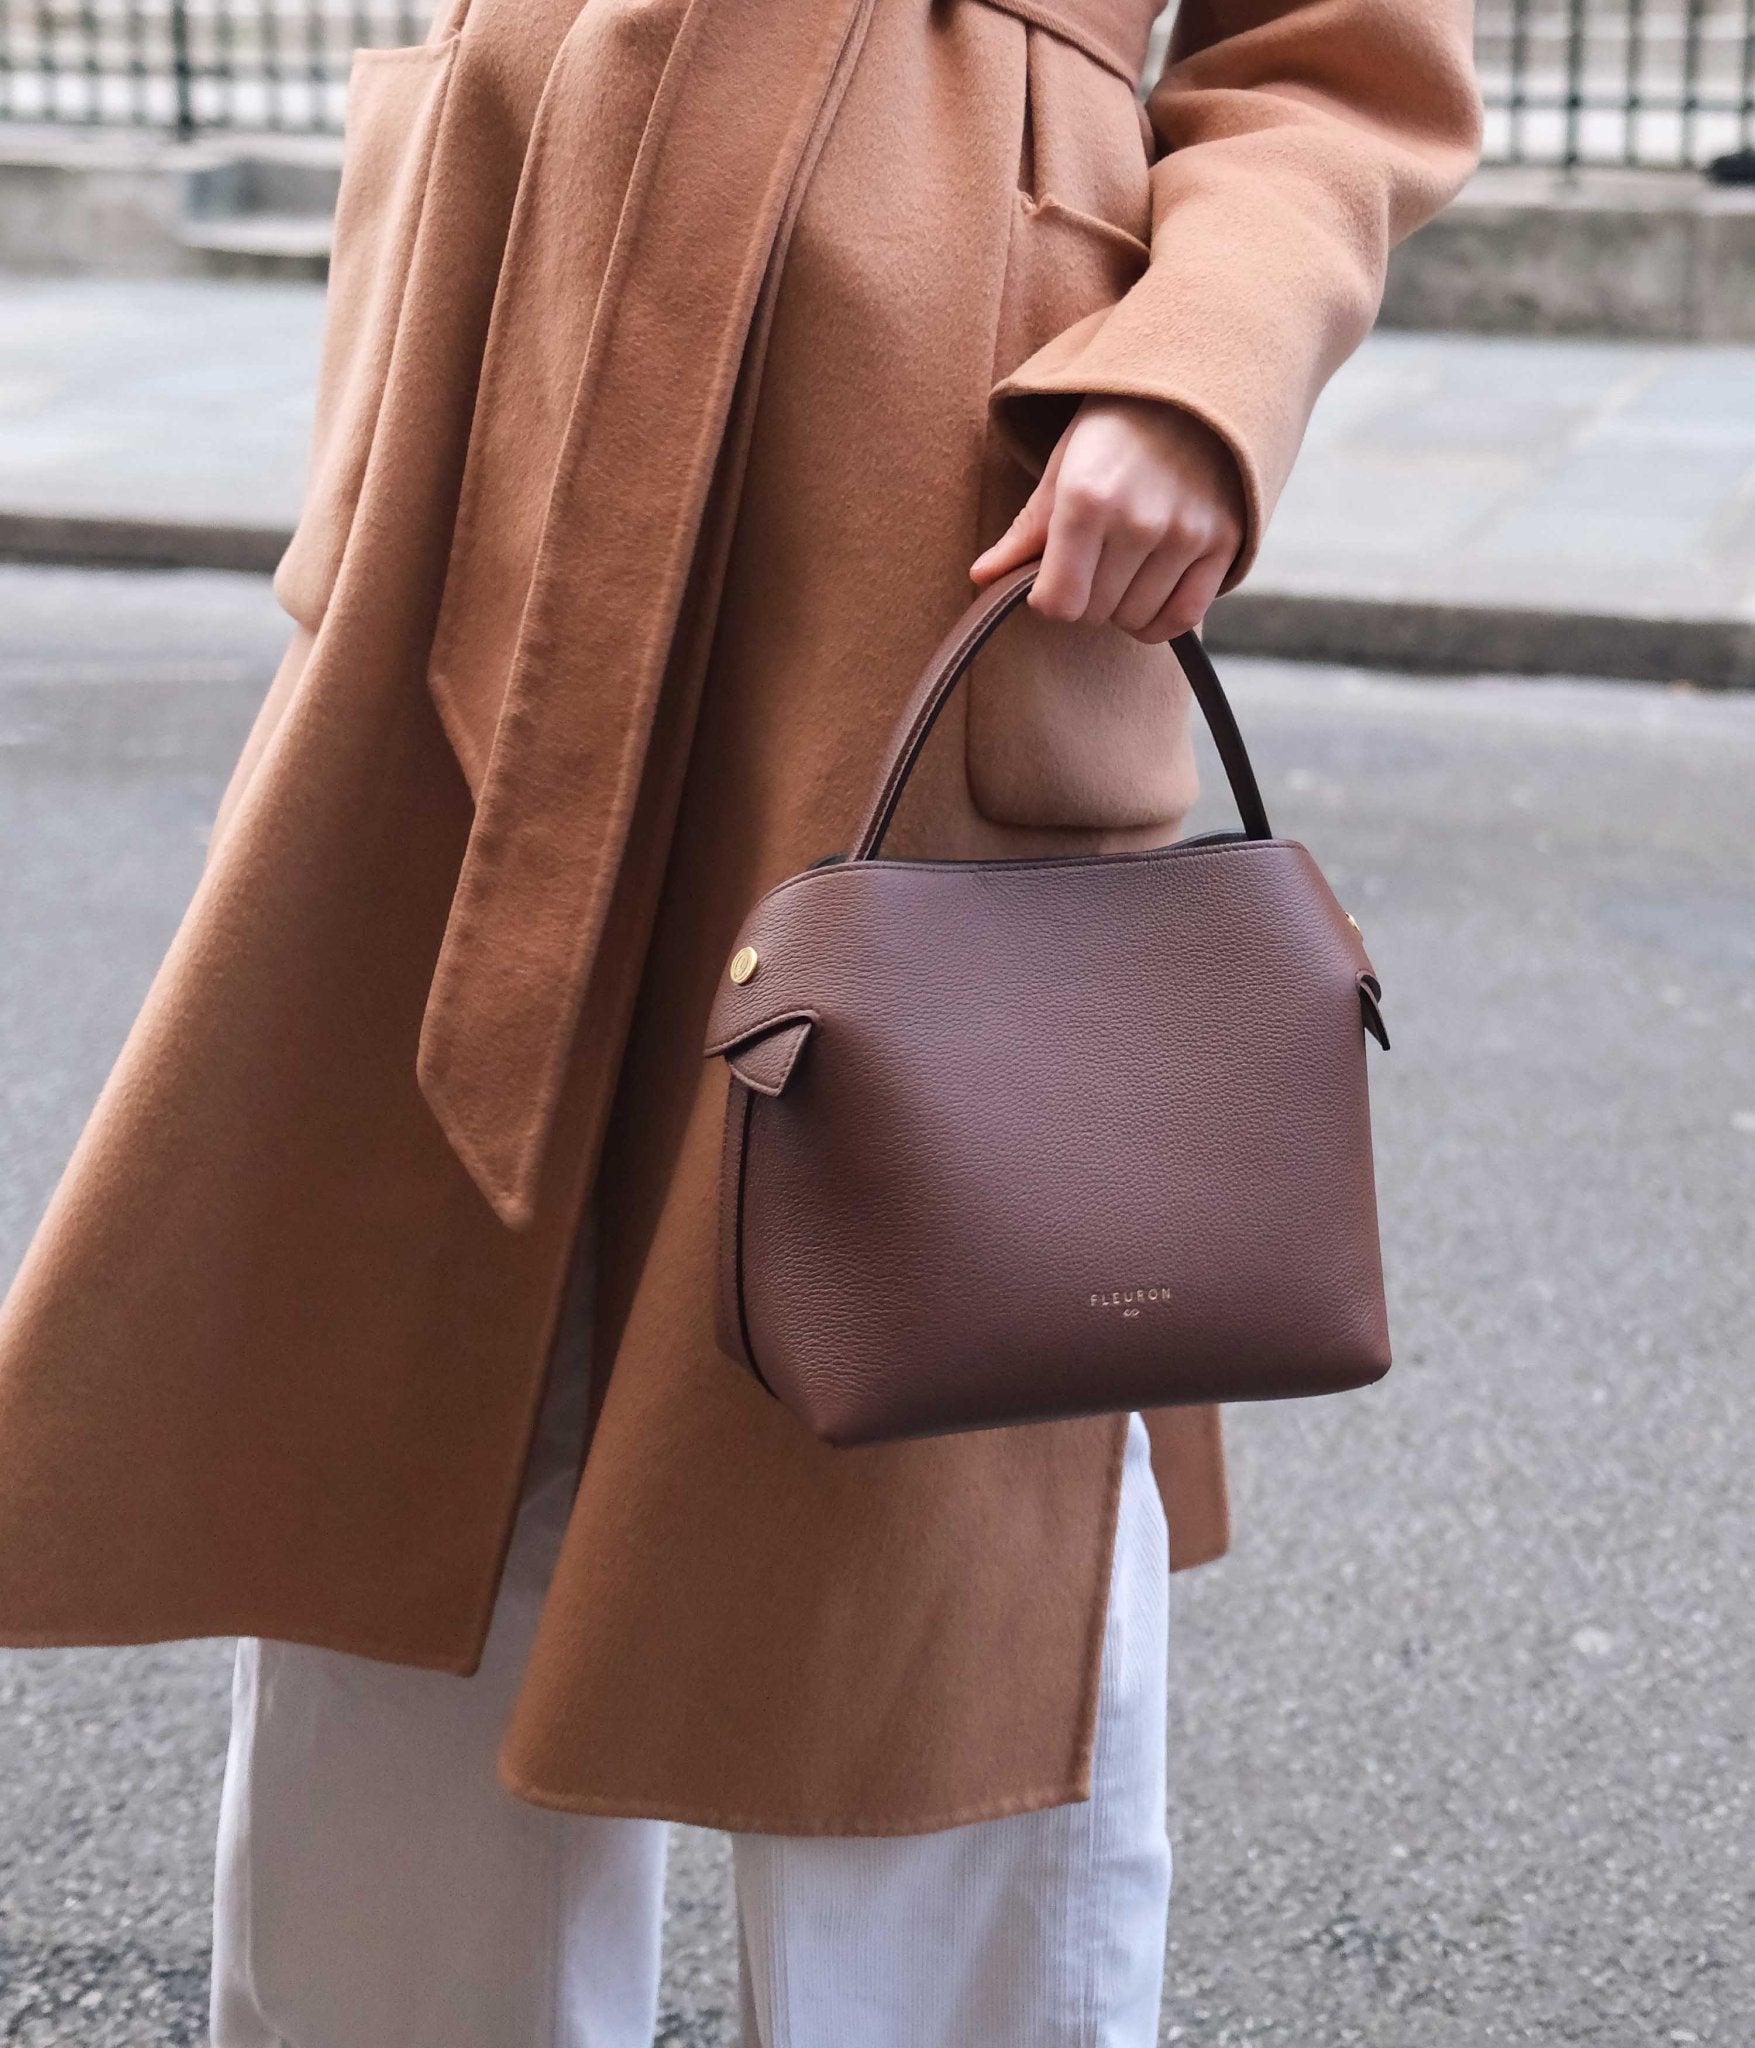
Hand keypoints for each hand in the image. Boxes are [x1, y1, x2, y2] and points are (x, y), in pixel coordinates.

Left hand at [970, 397, 1245, 642]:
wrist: (1192, 386)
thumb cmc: (1113, 429)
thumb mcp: (1061, 468)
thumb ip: (1025, 532)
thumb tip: (980, 578)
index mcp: (1086, 498)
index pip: (1059, 602)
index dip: (1048, 599)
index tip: (1051, 580)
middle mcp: (1139, 519)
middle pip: (1096, 612)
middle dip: (1085, 599)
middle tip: (1090, 565)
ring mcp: (1187, 533)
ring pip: (1136, 618)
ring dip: (1122, 606)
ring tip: (1122, 567)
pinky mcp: (1224, 542)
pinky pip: (1184, 617)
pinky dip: (1160, 619)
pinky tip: (1149, 595)